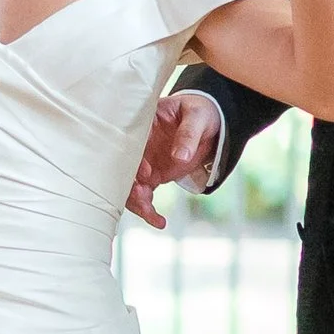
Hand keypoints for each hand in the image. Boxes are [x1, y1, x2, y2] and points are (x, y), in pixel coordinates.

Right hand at [128, 92, 221, 228]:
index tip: (145, 172)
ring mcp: (144, 161)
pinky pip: (144, 195)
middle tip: (142, 197)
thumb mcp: (198, 116)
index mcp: (145, 123)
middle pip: (125, 167)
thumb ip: (189, 134)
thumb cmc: (199, 112)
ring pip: (131, 185)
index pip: (132, 141)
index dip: (135, 158)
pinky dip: (148, 210)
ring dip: (136, 201)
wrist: (209, 124)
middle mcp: (139, 144)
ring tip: (150, 214)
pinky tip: (158, 222)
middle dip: (129, 184)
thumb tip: (179, 157)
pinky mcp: (152, 176)